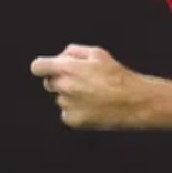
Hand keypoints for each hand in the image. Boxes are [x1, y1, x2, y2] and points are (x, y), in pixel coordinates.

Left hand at [30, 44, 149, 128]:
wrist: (133, 102)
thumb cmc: (117, 76)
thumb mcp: (97, 53)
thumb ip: (74, 52)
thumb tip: (60, 57)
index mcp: (68, 68)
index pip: (38, 67)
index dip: (43, 67)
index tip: (47, 69)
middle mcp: (64, 87)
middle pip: (49, 83)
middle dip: (59, 81)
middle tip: (79, 81)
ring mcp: (67, 105)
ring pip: (60, 98)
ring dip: (69, 96)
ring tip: (92, 95)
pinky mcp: (73, 120)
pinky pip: (67, 113)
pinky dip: (75, 110)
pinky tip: (92, 106)